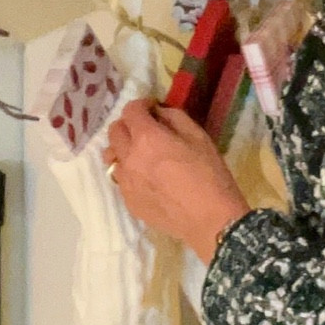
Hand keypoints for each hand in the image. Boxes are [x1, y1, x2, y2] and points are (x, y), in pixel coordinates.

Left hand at [104, 99, 247, 264]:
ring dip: (124, 149)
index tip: (153, 108)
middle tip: (146, 129)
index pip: (130, 110)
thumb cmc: (210, 175)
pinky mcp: (128, 201)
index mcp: (147, 138)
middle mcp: (129, 158)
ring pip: (113, 156)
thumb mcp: (198, 136)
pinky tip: (148, 178)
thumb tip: (157, 113)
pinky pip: (121, 178)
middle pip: (114, 131)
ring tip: (142, 155)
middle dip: (129, 124)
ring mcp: (126, 182)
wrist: (211, 220)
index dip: (141, 105)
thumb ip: (173, 117)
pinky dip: (129, 171)